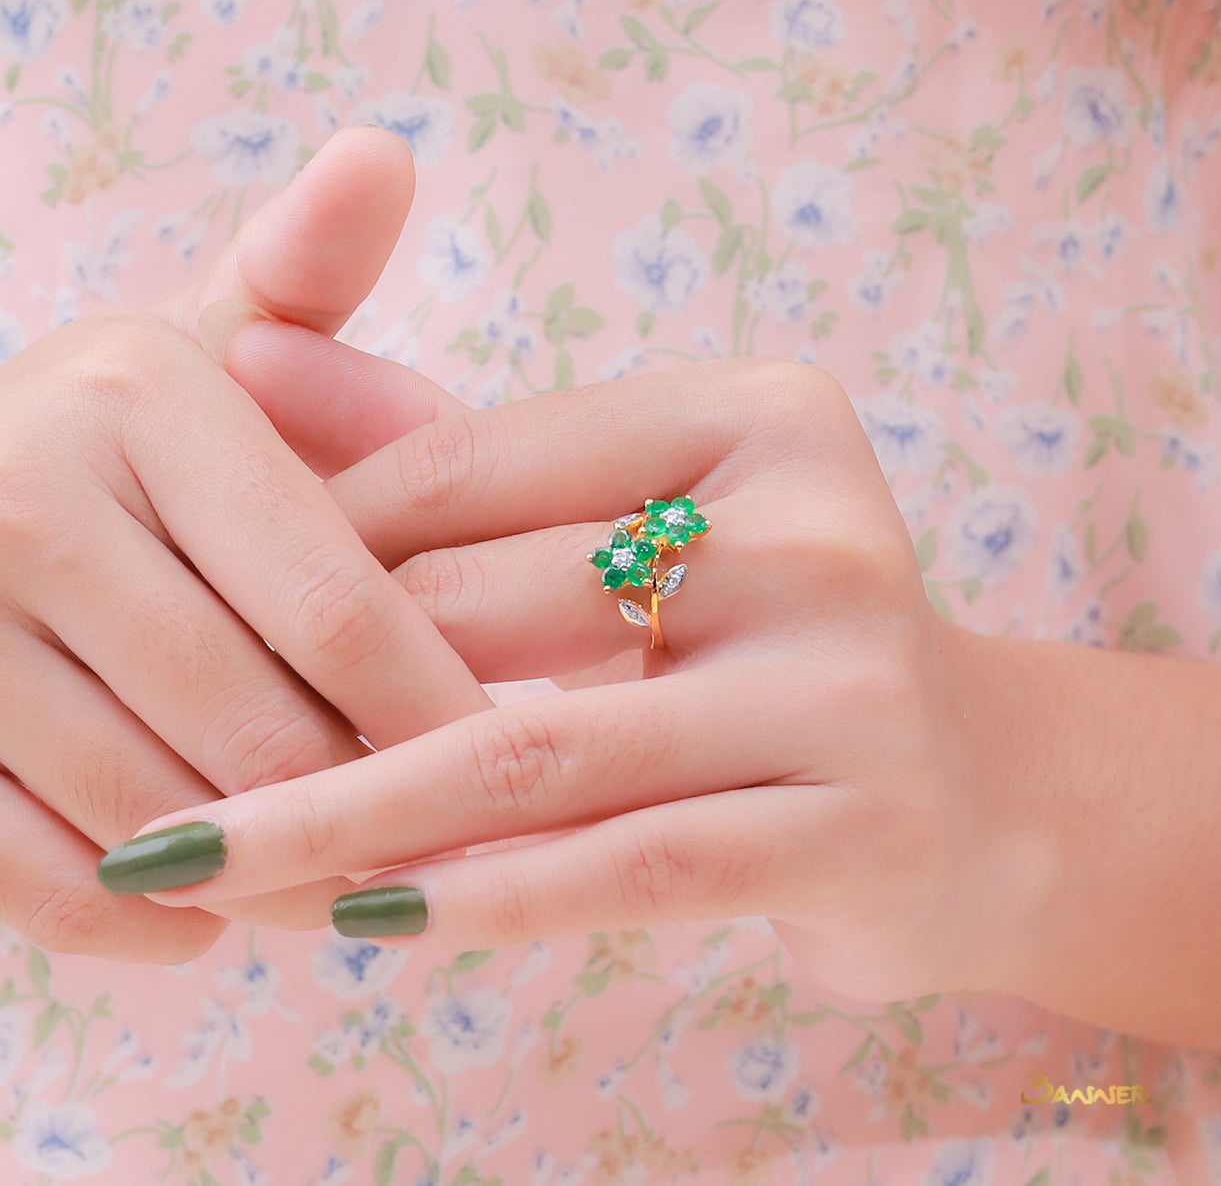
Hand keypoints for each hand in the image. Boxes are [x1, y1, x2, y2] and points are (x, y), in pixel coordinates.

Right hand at [0, 127, 491, 963]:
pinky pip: (29, 874)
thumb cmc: (137, 447)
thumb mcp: (213, 351)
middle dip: (369, 813)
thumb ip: (307, 289)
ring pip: (157, 814)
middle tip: (443, 845)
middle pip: (261, 727)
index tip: (504, 764)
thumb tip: (383, 156)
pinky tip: (206, 917)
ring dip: (271, 875)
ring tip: (347, 881)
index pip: (344, 611)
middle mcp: (25, 490)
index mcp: (144, 397)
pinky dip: (134, 922)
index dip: (440, 712)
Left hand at [113, 357, 1033, 1001]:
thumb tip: (254, 367)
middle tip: (186, 750)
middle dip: (320, 690)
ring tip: (214, 861)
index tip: (207, 610)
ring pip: (545, 748)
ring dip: (357, 815)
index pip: (475, 462)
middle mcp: (819, 530)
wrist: (970, 793)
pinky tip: (371, 916)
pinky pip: (632, 863)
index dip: (321, 541)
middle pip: (497, 604)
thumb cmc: (762, 641)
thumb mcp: (629, 521)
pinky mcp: (861, 826)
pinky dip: (487, 894)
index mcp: (756, 416)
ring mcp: (852, 682)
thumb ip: (448, 444)